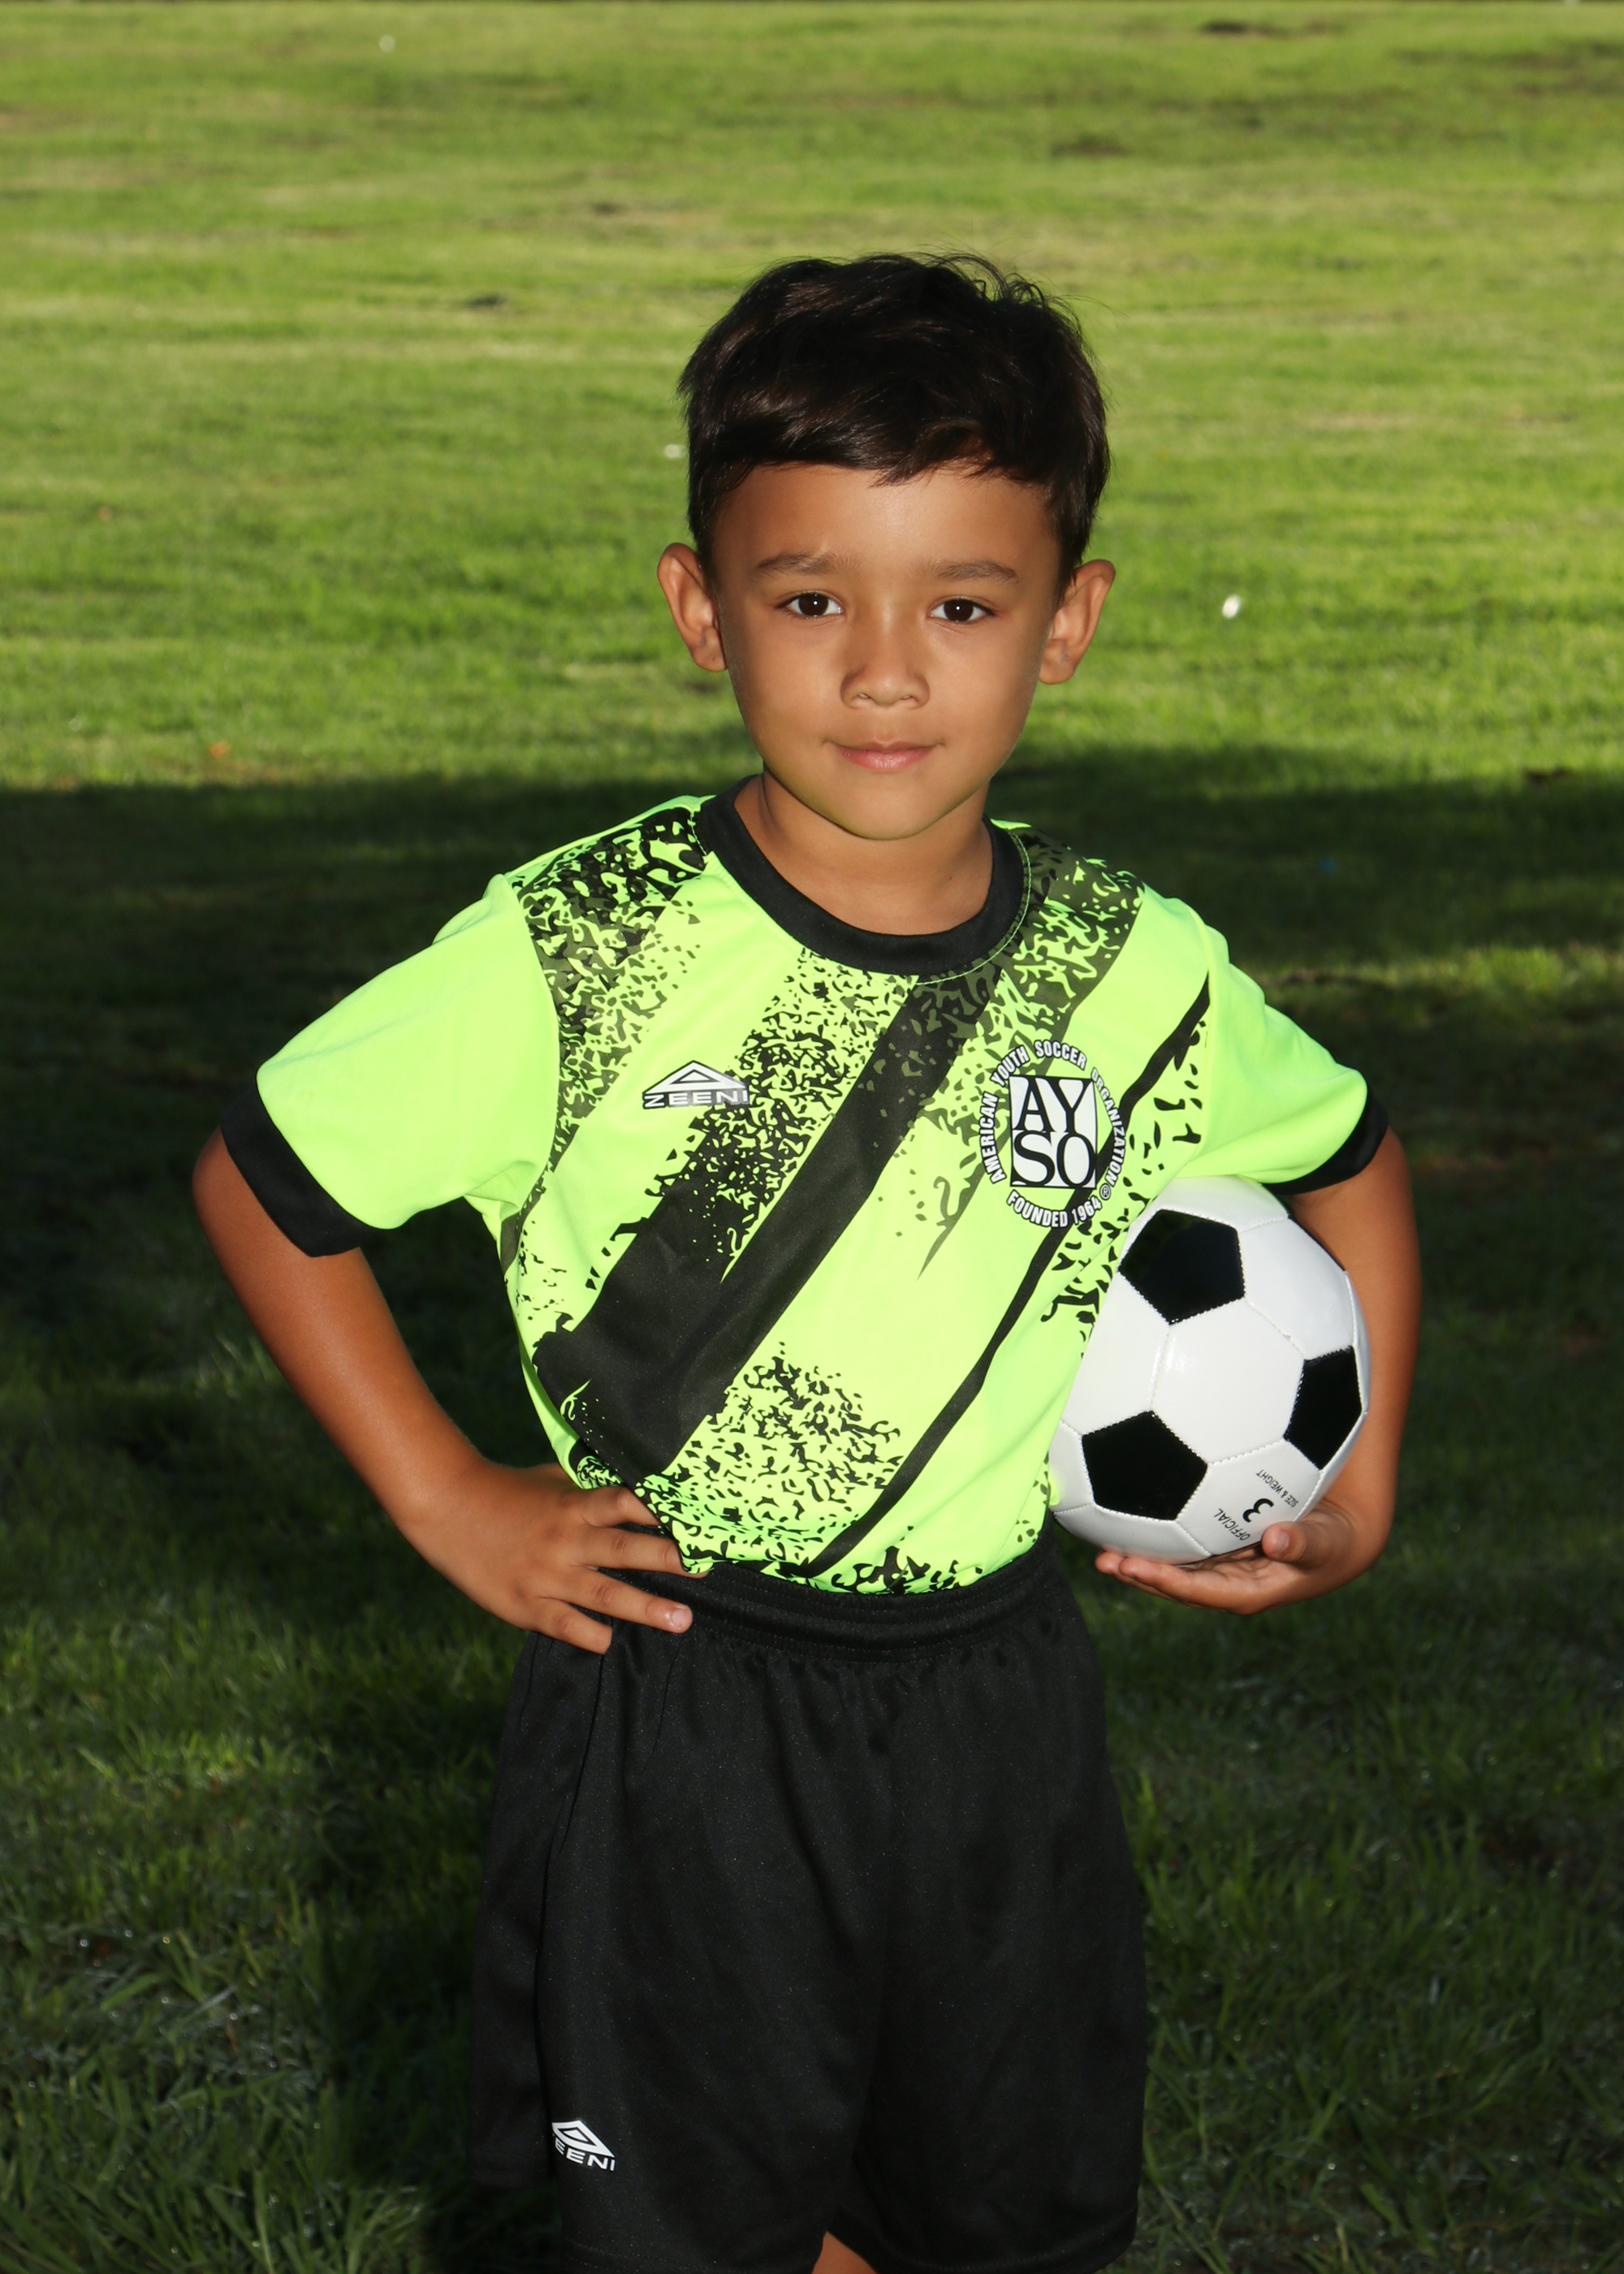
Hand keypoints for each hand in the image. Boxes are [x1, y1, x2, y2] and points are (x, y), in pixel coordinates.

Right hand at [397, 1458, 691, 1653]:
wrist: (447, 1507)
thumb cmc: (508, 1491)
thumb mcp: (553, 1481)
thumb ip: (592, 1492)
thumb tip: (640, 1493)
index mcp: (574, 1505)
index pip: (625, 1503)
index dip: (660, 1511)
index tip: (697, 1521)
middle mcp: (565, 1539)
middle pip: (624, 1549)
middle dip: (668, 1559)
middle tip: (706, 1570)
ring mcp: (545, 1574)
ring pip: (603, 1593)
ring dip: (645, 1607)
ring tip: (682, 1620)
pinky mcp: (525, 1604)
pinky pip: (563, 1623)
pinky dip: (587, 1633)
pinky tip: (610, 1642)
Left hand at [1093, 1496, 1376, 1614]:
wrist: (1339, 1535)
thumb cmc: (1335, 1541)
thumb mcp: (1326, 1542)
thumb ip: (1303, 1542)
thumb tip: (1276, 1538)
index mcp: (1248, 1592)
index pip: (1198, 1591)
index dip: (1165, 1581)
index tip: (1134, 1566)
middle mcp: (1227, 1584)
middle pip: (1175, 1584)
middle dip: (1139, 1574)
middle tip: (1103, 1559)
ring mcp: (1220, 1567)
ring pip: (1171, 1567)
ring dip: (1138, 1559)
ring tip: (1099, 1546)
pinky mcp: (1217, 1548)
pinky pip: (1180, 1545)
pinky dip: (1154, 1535)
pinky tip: (1123, 1515)